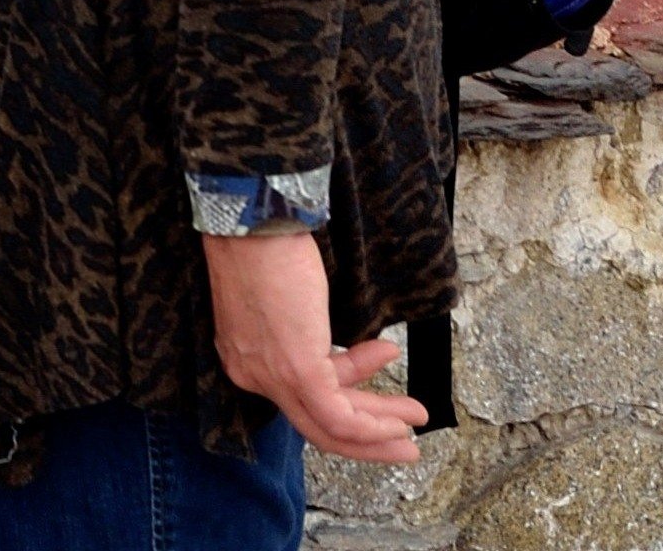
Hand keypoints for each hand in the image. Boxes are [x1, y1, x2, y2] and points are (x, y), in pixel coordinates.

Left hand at [204, 229, 425, 462]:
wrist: (251, 223)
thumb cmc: (266, 244)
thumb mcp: (292, 296)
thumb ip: (309, 330)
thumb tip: (345, 345)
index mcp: (246, 357)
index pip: (300, 394)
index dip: (350, 386)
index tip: (382, 364)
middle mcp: (253, 375)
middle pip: (314, 423)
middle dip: (367, 434)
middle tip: (405, 438)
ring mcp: (273, 376)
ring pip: (329, 427)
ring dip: (379, 431)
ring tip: (416, 422)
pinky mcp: (296, 371)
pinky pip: (338, 417)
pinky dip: (373, 427)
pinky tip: (399, 420)